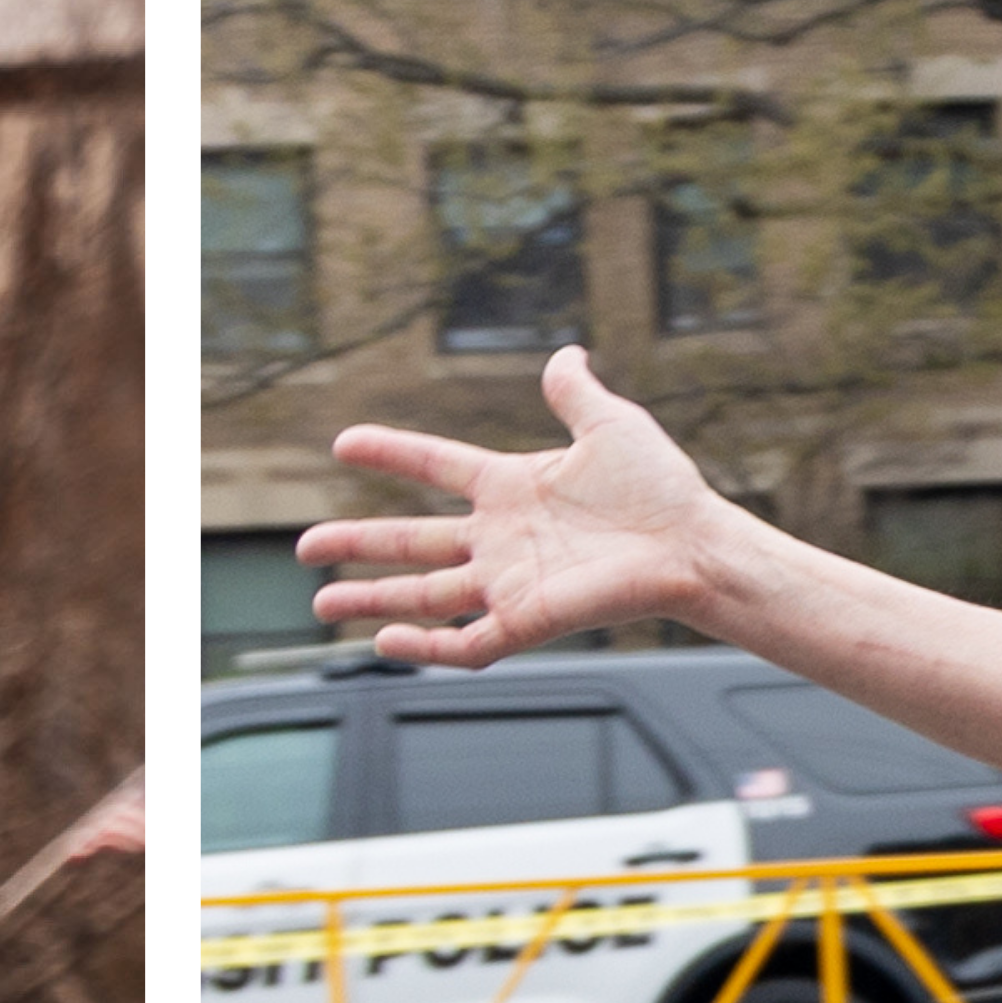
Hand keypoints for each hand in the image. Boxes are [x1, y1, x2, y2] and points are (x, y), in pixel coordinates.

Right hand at [305, 344, 747, 668]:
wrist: (695, 546)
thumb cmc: (662, 491)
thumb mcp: (611, 425)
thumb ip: (577, 392)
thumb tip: (565, 354)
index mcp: (512, 488)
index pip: (435, 467)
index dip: (390, 452)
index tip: (344, 442)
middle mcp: (501, 538)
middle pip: (411, 542)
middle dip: (356, 544)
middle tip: (306, 547)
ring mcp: (509, 583)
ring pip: (423, 596)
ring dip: (371, 599)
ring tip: (320, 601)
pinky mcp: (526, 622)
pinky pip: (464, 643)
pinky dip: (425, 648)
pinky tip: (386, 643)